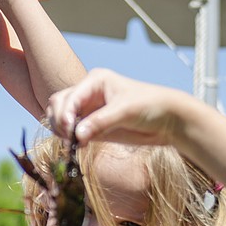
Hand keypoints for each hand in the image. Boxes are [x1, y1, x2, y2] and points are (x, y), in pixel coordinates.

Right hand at [46, 68, 185, 146]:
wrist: (167, 120)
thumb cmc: (150, 106)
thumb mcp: (125, 111)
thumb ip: (100, 122)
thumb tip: (76, 135)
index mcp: (95, 80)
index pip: (70, 96)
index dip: (65, 113)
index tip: (69, 131)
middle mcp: (88, 93)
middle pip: (59, 104)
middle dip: (59, 121)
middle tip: (69, 139)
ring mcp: (89, 110)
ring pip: (60, 117)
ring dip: (61, 130)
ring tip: (73, 144)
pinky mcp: (92, 126)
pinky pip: (72, 132)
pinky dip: (69, 139)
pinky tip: (78, 146)